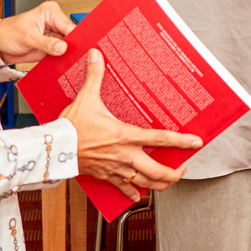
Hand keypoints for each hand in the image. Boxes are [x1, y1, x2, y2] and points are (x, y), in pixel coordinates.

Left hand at [0, 2, 74, 67]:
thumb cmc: (8, 32)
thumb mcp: (27, 37)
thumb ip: (46, 43)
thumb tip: (63, 48)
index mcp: (50, 12)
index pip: (69, 25)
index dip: (74, 38)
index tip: (78, 49)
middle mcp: (54, 22)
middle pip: (72, 36)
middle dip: (73, 47)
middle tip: (75, 57)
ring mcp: (54, 35)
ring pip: (69, 46)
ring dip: (69, 55)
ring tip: (69, 62)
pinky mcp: (52, 47)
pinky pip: (62, 54)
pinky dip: (63, 60)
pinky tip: (64, 64)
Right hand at [61, 50, 199, 199]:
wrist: (54, 149)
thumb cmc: (71, 127)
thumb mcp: (86, 99)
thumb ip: (95, 77)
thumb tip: (97, 56)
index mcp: (126, 136)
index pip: (161, 139)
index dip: (181, 141)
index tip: (196, 142)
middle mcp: (126, 156)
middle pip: (159, 171)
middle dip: (175, 172)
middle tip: (182, 168)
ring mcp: (117, 169)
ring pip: (146, 184)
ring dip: (160, 184)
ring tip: (168, 180)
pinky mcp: (106, 177)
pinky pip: (124, 189)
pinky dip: (134, 193)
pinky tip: (138, 194)